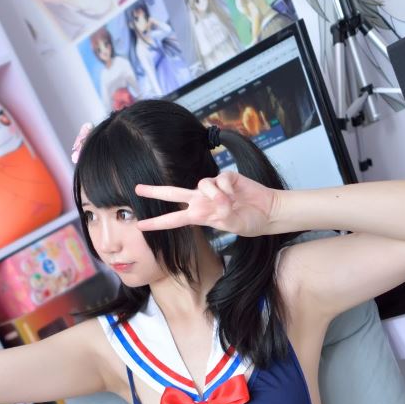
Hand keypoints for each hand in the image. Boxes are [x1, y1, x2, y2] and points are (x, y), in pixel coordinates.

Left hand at [135, 171, 279, 238]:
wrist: (267, 212)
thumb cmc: (248, 221)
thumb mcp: (231, 225)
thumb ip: (221, 215)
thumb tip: (218, 200)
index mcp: (199, 215)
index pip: (173, 220)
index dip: (157, 223)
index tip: (140, 226)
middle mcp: (202, 200)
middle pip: (173, 193)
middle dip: (155, 191)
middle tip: (137, 189)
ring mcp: (213, 188)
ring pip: (202, 184)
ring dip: (215, 196)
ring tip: (229, 204)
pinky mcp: (227, 177)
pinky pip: (220, 180)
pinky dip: (227, 189)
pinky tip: (237, 195)